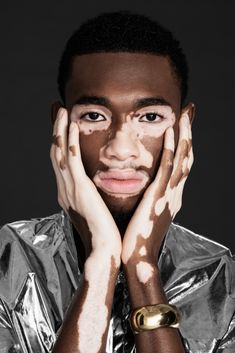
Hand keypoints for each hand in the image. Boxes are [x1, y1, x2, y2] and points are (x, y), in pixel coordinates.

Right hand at [50, 107, 120, 263]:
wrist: (104, 251)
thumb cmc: (104, 233)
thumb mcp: (92, 210)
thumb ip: (89, 197)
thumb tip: (93, 187)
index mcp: (68, 193)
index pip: (61, 161)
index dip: (60, 141)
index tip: (63, 124)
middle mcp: (64, 188)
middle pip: (56, 153)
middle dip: (56, 130)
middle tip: (57, 110)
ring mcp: (70, 188)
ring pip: (60, 153)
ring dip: (60, 130)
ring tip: (62, 110)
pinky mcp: (81, 189)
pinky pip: (73, 160)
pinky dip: (71, 141)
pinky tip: (73, 126)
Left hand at [121, 112, 192, 267]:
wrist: (137, 258)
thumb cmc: (137, 238)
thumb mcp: (147, 214)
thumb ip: (150, 199)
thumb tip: (145, 189)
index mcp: (170, 196)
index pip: (180, 164)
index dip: (182, 143)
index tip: (180, 125)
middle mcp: (175, 192)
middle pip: (186, 157)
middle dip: (188, 133)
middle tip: (189, 111)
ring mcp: (169, 194)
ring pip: (181, 159)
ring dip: (184, 135)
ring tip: (185, 114)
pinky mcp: (159, 197)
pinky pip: (167, 169)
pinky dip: (171, 149)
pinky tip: (171, 132)